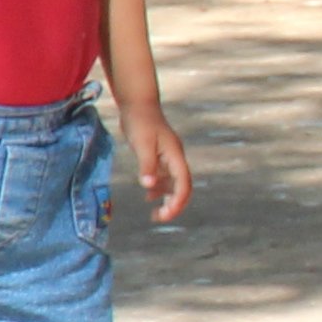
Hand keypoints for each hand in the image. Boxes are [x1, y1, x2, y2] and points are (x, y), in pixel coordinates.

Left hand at [119, 101, 193, 224]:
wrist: (137, 104)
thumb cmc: (140, 121)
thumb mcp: (142, 144)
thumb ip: (147, 165)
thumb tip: (148, 186)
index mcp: (175, 156)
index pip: (183, 183)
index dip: (178, 201)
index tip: (165, 214)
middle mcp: (175, 158)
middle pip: (182, 187)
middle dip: (175, 204)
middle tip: (160, 218)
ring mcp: (168, 158)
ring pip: (173, 184)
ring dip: (167, 199)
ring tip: (156, 214)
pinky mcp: (159, 156)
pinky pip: (163, 178)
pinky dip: (158, 189)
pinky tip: (149, 197)